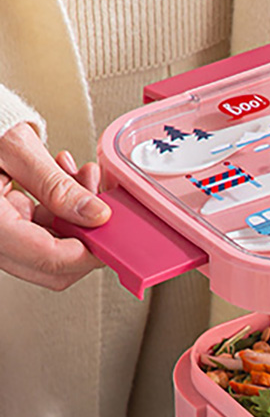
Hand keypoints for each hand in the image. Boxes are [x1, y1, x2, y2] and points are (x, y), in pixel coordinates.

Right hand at [0, 122, 108, 290]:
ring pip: (51, 251)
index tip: (112, 235)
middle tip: (101, 205)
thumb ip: (57, 185)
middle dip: (85, 235)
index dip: (88, 251)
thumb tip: (97, 215)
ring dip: (75, 219)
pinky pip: (40, 235)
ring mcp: (2, 237)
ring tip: (82, 178)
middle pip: (53, 266)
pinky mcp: (7, 229)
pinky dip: (59, 213)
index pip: (49, 258)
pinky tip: (65, 182)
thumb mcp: (15, 149)